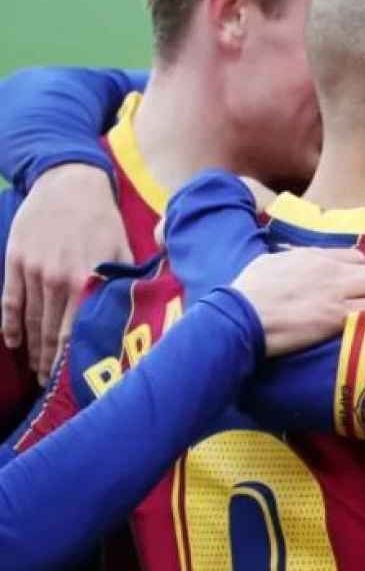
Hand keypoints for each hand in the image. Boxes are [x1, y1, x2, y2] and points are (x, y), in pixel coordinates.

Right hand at [3, 163, 131, 381]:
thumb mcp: (124, 250)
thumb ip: (127, 284)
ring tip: (38, 373)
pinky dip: (9, 325)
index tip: (79, 381)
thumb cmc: (103, 221)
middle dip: (53, 363)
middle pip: (52, 333)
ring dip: (33, 350)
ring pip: (30, 321)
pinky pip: (10, 300)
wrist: (69, 183)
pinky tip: (12, 343)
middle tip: (54, 387)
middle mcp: (59, 279)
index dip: (77, 359)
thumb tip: (144, 316)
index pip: (80, 331)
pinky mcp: (15, 260)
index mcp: (89, 281)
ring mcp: (33, 270)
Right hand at [231, 249, 364, 355]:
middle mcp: (329, 270)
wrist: (240, 315)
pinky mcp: (337, 316)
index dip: (364, 267)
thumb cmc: (246, 292)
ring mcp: (335, 292)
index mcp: (311, 256)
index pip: (350, 257)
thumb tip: (287, 261)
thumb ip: (286, 261)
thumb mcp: (267, 264)